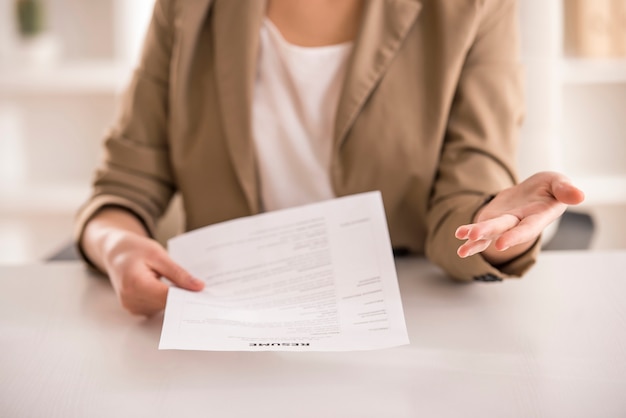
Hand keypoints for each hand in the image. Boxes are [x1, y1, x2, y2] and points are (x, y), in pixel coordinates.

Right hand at [103, 232, 203, 315]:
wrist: (115, 253)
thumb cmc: (134, 250)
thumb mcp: (159, 255)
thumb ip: (179, 273)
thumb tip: (198, 287)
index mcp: (135, 284)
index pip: (168, 297)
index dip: (187, 296)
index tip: (203, 294)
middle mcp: (130, 299)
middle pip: (166, 304)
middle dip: (181, 296)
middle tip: (196, 286)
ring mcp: (131, 306)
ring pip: (163, 308)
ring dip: (173, 298)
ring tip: (176, 282)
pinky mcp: (134, 309)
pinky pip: (156, 308)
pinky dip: (164, 299)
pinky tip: (167, 288)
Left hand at [455, 171, 584, 263]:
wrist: (535, 190)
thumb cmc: (551, 188)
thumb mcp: (559, 183)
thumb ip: (565, 190)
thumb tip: (579, 195)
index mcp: (538, 217)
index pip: (527, 228)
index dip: (515, 236)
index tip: (501, 243)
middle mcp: (520, 224)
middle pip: (503, 229)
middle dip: (489, 233)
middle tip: (473, 237)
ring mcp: (505, 224)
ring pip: (489, 233)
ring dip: (475, 241)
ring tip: (461, 249)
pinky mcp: (494, 221)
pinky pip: (480, 231)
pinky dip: (469, 234)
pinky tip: (458, 236)